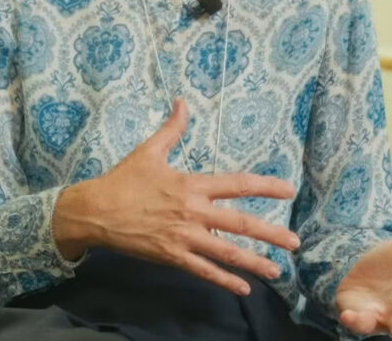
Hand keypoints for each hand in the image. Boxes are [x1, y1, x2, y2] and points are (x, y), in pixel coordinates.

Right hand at [52, 98, 302, 295]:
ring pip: (226, 252)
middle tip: (296, 242)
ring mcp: (183, 236)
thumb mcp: (149, 151)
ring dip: (254, 262)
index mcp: (191, 184)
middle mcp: (193, 211)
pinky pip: (203, 270)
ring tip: (277, 272)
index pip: (237, 184)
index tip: (289, 191)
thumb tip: (182, 102)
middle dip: (271, 234)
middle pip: (240, 223)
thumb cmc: (123, 180)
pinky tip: (243, 289)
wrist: (95, 210)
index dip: (265, 187)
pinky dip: (224, 280)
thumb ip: (172, 129)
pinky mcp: (172, 255)